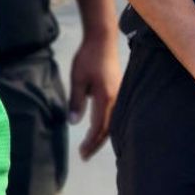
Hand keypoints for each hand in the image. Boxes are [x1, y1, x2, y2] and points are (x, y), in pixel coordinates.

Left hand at [67, 37, 120, 159]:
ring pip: (114, 122)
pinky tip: (103, 127)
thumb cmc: (88, 58)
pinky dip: (109, 125)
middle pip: (109, 128)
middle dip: (97, 143)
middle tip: (85, 155)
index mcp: (105, 98)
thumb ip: (76, 101)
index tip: (81, 153)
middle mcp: (116, 99)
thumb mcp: (77, 79)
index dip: (90, 142)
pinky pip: (117, 113)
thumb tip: (74, 122)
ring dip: (103, 135)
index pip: (98, 127)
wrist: (102, 39)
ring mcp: (120, 94)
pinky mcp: (120, 90)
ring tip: (93, 145)